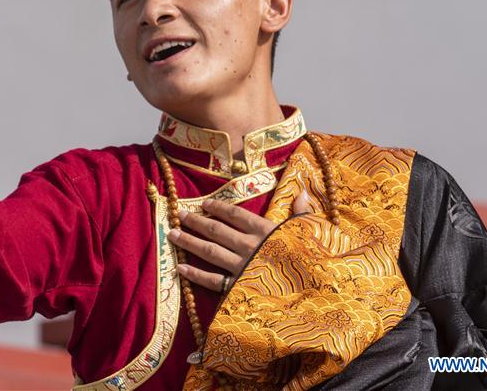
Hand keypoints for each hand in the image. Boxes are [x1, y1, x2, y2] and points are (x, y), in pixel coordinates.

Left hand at [168, 191, 311, 292]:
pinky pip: (212, 280)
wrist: (314, 296)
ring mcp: (242, 267)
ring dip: (189, 241)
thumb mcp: (311, 234)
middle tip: (179, 214)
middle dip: (196, 221)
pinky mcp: (238, 288)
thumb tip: (302, 191)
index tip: (205, 203)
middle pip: (217, 230)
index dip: (219, 207)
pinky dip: (195, 273)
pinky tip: (180, 267)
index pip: (237, 214)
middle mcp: (250, 246)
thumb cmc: (314, 264)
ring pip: (210, 251)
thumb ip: (302, 214)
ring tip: (172, 233)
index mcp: (267, 231)